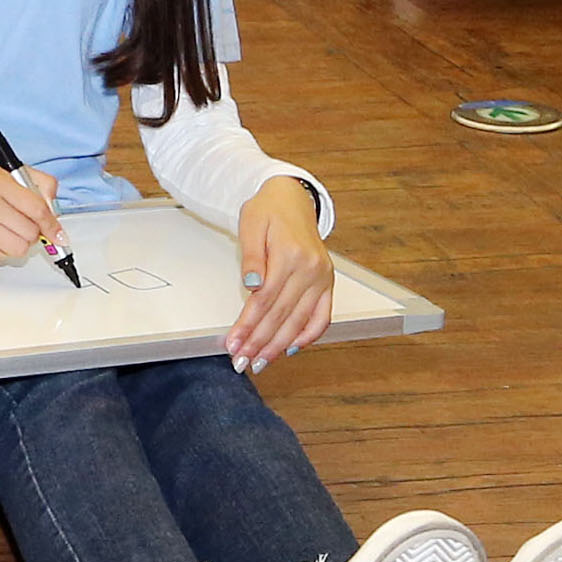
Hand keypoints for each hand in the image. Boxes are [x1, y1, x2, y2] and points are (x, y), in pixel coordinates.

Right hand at [0, 158, 63, 264]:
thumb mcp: (0, 172)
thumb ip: (34, 183)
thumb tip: (53, 210)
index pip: (36, 207)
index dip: (52, 224)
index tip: (58, 233)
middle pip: (30, 231)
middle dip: (34, 231)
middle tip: (24, 224)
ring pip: (19, 247)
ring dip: (21, 243)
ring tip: (10, 231)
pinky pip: (2, 256)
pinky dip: (5, 250)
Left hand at [226, 179, 333, 369]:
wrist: (291, 199)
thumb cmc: (267, 211)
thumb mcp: (251, 225)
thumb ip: (251, 256)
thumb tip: (252, 284)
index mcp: (291, 255)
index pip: (265, 301)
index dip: (248, 326)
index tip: (233, 344)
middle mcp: (311, 269)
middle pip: (282, 315)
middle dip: (260, 342)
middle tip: (242, 362)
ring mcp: (322, 277)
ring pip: (300, 321)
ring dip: (279, 345)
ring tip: (260, 362)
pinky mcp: (327, 283)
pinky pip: (322, 316)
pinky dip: (308, 335)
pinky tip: (291, 349)